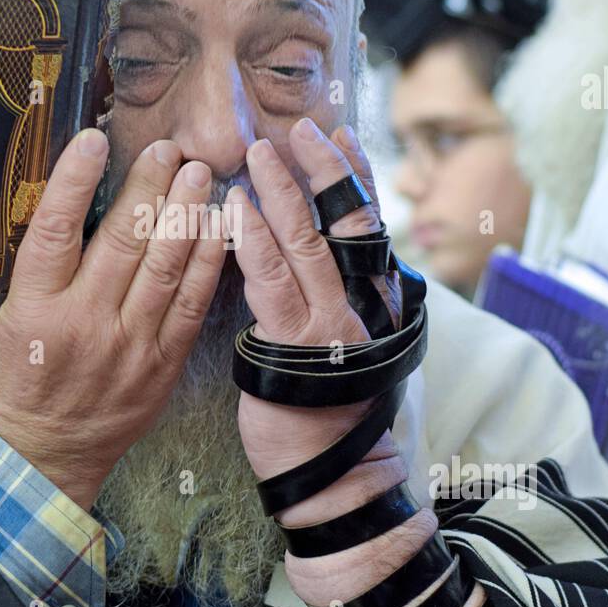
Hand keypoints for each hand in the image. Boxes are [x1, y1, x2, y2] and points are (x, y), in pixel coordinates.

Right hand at [0, 129, 226, 509]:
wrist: (38, 455)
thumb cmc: (12, 380)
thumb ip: (19, 269)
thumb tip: (42, 205)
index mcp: (34, 309)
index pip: (56, 232)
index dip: (76, 181)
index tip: (94, 140)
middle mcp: (84, 323)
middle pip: (123, 242)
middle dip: (150, 187)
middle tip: (168, 148)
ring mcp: (127, 346)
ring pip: (164, 268)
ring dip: (186, 215)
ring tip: (199, 175)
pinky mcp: (160, 366)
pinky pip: (189, 306)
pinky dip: (206, 263)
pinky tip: (217, 229)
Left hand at [228, 119, 433, 605]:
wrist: (337, 479)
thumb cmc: (328, 411)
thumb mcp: (340, 345)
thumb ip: (326, 297)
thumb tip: (305, 253)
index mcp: (369, 299)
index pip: (365, 224)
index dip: (352, 176)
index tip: (339, 134)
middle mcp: (358, 303)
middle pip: (347, 222)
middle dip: (325, 170)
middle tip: (302, 127)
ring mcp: (332, 324)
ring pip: (310, 243)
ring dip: (286, 192)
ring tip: (264, 151)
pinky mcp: (299, 347)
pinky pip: (275, 284)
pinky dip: (256, 243)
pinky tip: (238, 210)